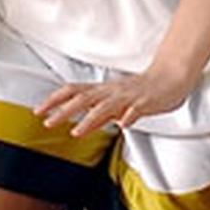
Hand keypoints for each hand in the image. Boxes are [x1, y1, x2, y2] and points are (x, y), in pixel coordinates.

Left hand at [34, 67, 195, 137]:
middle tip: (47, 122)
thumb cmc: (143, 91)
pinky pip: (137, 109)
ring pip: (106, 106)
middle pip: (84, 98)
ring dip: (90, 119)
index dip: (55, 100)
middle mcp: (112, 92)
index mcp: (104, 91)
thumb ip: (100, 112)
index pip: (73, 92)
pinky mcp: (146, 102)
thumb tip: (83, 123)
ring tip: (77, 132)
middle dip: (64, 110)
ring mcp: (129, 96)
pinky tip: (124, 125)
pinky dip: (129, 116)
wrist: (171, 78)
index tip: (38, 111)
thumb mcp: (116, 102)